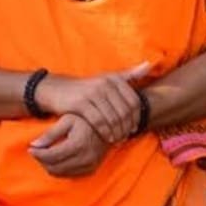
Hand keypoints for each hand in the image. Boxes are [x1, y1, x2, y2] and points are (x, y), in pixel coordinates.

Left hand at [29, 113, 108, 176]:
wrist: (108, 124)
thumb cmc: (85, 119)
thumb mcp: (66, 120)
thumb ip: (50, 133)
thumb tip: (33, 145)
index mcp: (78, 144)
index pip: (51, 156)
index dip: (37, 153)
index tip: (30, 147)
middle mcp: (85, 158)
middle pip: (54, 167)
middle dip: (42, 160)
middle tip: (36, 150)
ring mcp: (89, 166)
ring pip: (61, 173)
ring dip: (49, 166)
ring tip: (45, 153)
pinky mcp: (91, 170)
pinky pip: (69, 175)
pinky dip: (60, 169)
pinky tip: (57, 158)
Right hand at [34, 62, 149, 143]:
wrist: (57, 90)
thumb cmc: (87, 88)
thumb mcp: (107, 78)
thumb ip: (129, 74)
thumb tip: (149, 65)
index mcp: (114, 78)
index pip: (133, 101)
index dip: (136, 117)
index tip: (133, 128)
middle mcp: (105, 83)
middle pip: (124, 111)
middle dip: (126, 127)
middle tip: (124, 137)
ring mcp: (92, 92)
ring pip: (113, 118)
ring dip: (117, 132)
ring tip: (116, 139)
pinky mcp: (81, 103)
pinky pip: (99, 122)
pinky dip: (105, 132)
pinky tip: (107, 138)